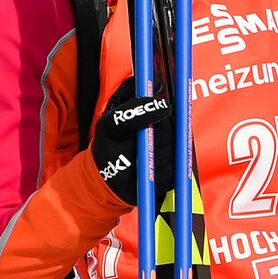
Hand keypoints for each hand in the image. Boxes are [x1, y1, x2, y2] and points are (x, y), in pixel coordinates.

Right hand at [90, 78, 174, 205]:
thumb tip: (153, 84)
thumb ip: (131, 95)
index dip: (148, 109)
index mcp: (105, 130)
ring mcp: (124, 178)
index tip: (165, 105)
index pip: (126, 118)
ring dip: (175, 145)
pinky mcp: (137, 194)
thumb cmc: (115, 139)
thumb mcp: (115, 114)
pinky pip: (169, 176)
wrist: (101, 179)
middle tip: (170, 123)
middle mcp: (111, 154)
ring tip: (170, 141)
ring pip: (165, 155)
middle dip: (168, 127)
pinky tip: (171, 158)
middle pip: (153, 136)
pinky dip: (176, 165)